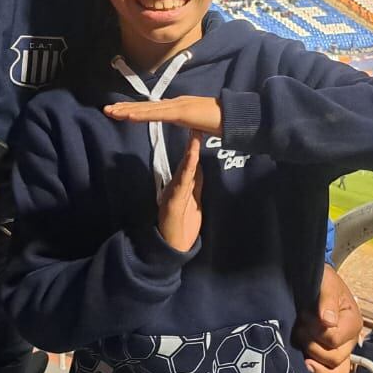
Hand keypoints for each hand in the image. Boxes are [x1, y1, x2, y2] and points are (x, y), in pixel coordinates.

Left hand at [104, 96, 222, 136]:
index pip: (153, 109)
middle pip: (146, 107)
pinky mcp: (182, 112)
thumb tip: (187, 126)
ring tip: (111, 112)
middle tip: (106, 110)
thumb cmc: (222, 122)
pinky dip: (141, 115)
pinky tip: (129, 116)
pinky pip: (157, 114)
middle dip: (125, 109)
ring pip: (148, 109)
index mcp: (179, 107)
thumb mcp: (201, 124)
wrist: (237, 117)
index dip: (136, 110)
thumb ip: (192, 124)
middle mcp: (176, 103)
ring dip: (128, 111)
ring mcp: (178, 106)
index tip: (120, 113)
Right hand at [157, 133, 203, 251]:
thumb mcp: (193, 200)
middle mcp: (177, 187)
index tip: (199, 129)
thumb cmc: (183, 225)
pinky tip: (192, 160)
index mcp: (183, 186)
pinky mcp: (172, 203)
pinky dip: (186, 171)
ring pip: (183, 171)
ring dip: (189, 155)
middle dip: (191, 145)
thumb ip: (195, 183)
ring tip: (194, 138)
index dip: (194, 146)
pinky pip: (181, 185)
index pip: (191, 162)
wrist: (173, 246)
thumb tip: (198, 165)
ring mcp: (174, 194)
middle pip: (186, 162)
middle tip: (196, 126)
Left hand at [294, 264, 361, 372]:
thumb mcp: (325, 282)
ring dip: (314, 362)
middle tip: (300, 327)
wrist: (313, 287)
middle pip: (333, 358)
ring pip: (334, 372)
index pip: (334, 339)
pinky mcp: (330, 360)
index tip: (304, 315)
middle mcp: (350, 341)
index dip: (315, 331)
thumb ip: (327, 299)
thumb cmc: (322, 283)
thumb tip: (328, 322)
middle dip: (311, 344)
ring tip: (301, 346)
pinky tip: (305, 364)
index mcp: (353, 322)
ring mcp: (341, 352)